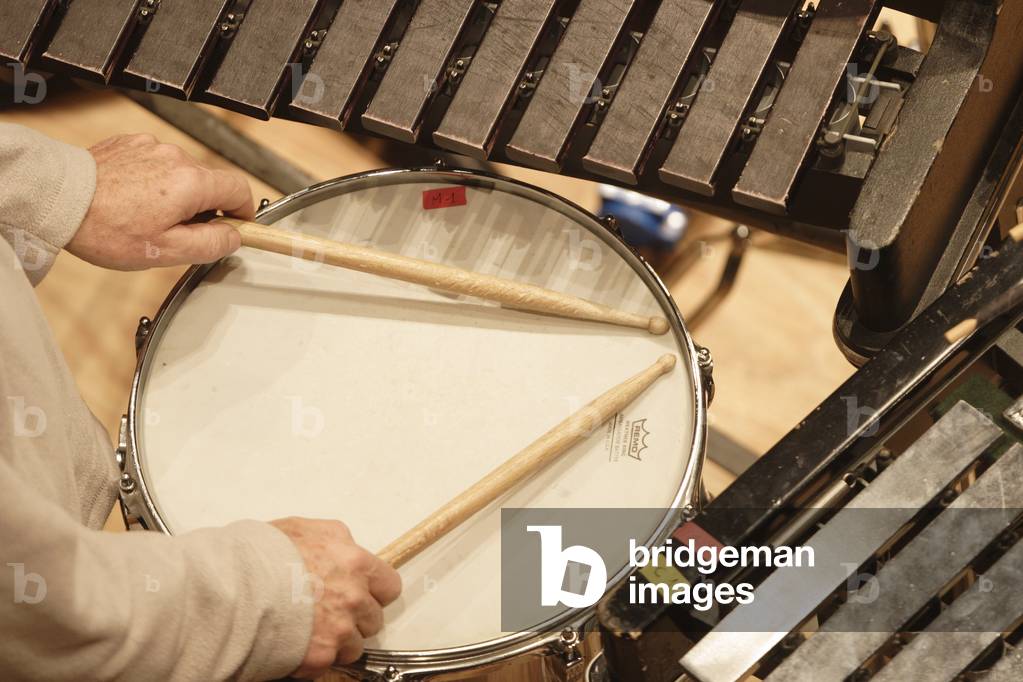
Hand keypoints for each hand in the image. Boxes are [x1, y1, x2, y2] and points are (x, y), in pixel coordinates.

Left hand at [67, 133, 253, 269]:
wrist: (58, 200)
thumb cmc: (106, 228)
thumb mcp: (167, 251)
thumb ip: (211, 244)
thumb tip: (234, 237)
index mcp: (191, 183)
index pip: (240, 190)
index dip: (242, 212)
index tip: (234, 227)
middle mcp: (175, 157)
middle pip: (209, 183)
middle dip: (203, 208)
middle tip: (178, 233)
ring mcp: (152, 146)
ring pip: (182, 174)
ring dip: (176, 194)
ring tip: (146, 216)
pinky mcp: (131, 143)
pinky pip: (156, 164)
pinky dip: (153, 182)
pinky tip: (132, 199)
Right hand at [270, 518, 401, 678]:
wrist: (233, 586)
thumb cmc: (259, 554)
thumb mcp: (303, 529)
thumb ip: (332, 541)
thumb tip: (340, 548)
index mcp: (354, 562)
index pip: (389, 585)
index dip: (375, 592)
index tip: (363, 594)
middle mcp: (354, 597)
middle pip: (373, 618)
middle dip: (355, 618)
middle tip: (329, 613)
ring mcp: (339, 628)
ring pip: (354, 646)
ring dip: (337, 642)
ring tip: (309, 631)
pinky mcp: (320, 655)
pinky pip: (328, 664)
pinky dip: (315, 659)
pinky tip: (295, 645)